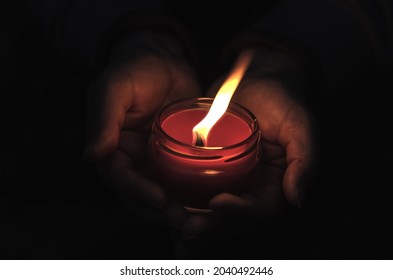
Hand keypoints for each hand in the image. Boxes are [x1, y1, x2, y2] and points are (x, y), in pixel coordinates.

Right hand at [82, 33, 201, 225]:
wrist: (164, 60)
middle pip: (141, 195)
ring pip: (162, 195)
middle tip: (183, 221)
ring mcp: (154, 161)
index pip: (120, 178)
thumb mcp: (115, 88)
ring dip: (177, 211)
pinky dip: (191, 196)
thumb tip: (90, 155)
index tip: (161, 200)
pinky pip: (181, 181)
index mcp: (111, 148)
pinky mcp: (175, 158)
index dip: (138, 192)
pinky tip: (207, 204)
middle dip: (160, 212)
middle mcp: (131, 160)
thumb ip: (103, 119)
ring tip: (197, 221)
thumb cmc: (134, 70)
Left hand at [173, 49, 318, 257]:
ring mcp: (231, 183)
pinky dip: (183, 206)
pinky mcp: (211, 173)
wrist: (256, 81)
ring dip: (195, 226)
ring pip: (213, 215)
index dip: (240, 212)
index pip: (260, 209)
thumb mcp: (299, 125)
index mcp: (275, 185)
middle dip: (211, 227)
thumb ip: (304, 160)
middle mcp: (252, 190)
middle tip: (186, 227)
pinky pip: (197, 194)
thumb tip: (298, 201)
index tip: (217, 202)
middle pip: (233, 220)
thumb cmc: (282, 101)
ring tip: (172, 227)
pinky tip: (165, 209)